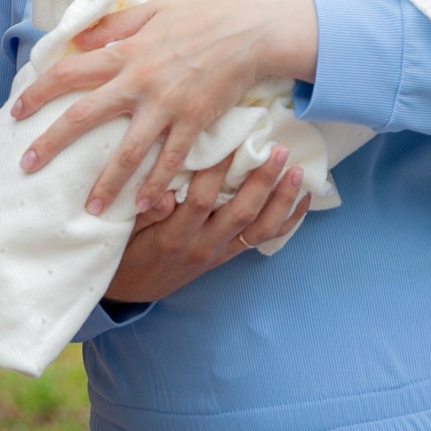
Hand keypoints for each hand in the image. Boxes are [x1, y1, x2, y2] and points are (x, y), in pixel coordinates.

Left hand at [9, 0, 318, 214]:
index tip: (16, 113)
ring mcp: (166, 106)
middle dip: (50, 144)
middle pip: (83, 117)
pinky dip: (156, 187)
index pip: (68, 74)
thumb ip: (114, 24)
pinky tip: (142, 207)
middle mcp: (138, 82)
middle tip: (26, 166)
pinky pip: (170, 162)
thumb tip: (79, 38)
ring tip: (88, 210)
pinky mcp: (193, 122)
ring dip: (105, 184)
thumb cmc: (199, 18)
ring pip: (126, 152)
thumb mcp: (152, 11)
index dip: (38, 93)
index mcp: (125, 52)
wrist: (248, 32)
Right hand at [105, 147, 309, 305]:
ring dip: (282, 200)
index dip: (217, 171)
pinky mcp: (229, 256)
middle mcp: (203, 246)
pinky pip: (263, 240)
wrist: (134, 291)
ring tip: (298, 172)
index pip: (201, 201)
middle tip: (278, 150)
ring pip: (259, 229)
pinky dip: (286, 221)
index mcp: (175, 236)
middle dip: (262, 181)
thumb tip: (161, 194)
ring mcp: (220, 253)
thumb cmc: (128, 252)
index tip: (231, 139)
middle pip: (241, 213)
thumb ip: (145, 213)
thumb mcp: (127, 231)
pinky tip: (303, 200)